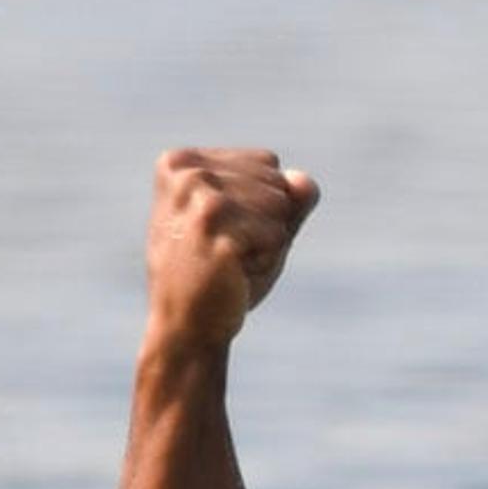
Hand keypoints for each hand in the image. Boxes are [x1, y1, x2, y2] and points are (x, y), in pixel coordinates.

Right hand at [144, 148, 318, 348]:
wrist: (188, 326)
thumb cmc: (223, 274)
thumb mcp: (259, 226)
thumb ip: (289, 198)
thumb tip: (304, 181)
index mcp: (182, 162)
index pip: (267, 163)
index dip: (262, 204)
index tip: (226, 231)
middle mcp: (186, 172)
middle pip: (277, 182)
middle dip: (267, 222)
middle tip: (228, 250)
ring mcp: (198, 197)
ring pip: (280, 205)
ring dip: (268, 241)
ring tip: (230, 260)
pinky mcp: (213, 226)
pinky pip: (277, 234)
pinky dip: (266, 258)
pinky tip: (232, 271)